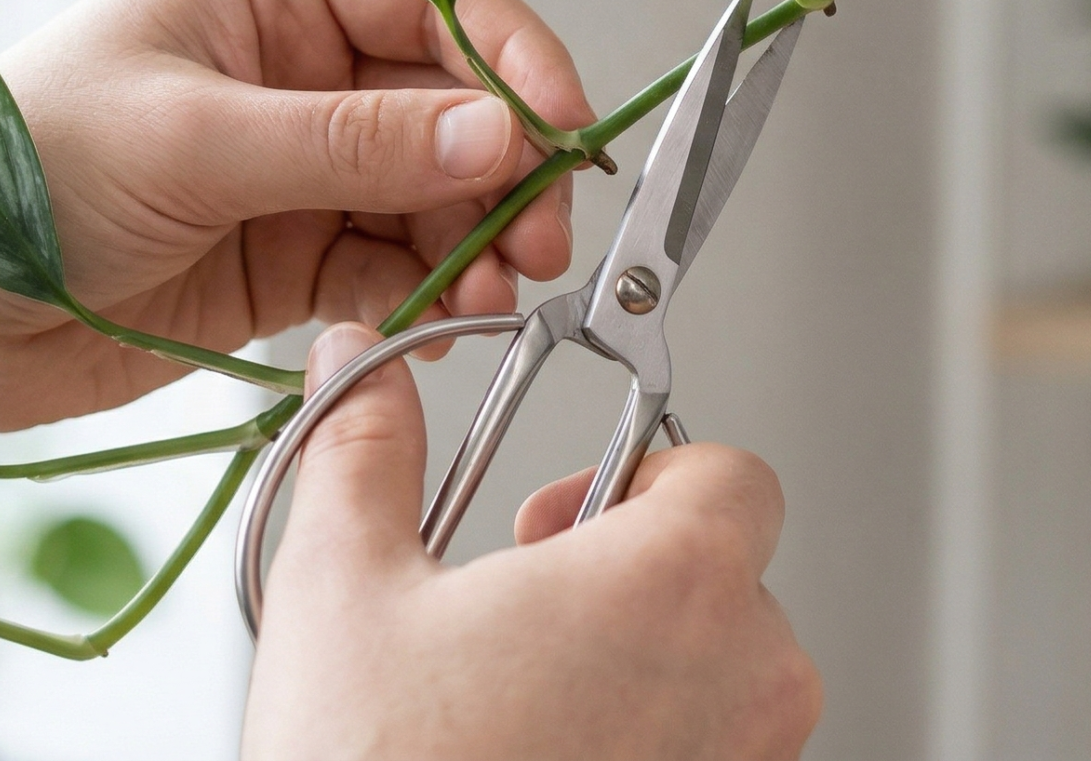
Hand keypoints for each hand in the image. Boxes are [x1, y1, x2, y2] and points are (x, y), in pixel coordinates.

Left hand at [0, 0, 593, 439]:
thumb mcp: (195, 141)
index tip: (563, 123)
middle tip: (546, 234)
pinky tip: (455, 313)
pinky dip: (435, 285)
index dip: (508, 55)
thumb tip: (497, 135)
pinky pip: (395, 257)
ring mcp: (297, 160)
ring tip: (502, 289)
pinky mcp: (290, 251)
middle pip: (449, 96)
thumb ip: (355, 143)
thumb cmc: (16, 175)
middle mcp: (294, 60)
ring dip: (481, 234)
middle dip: (506, 164)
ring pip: (435, 185)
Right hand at [243, 324, 821, 760]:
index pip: (735, 474)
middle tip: (523, 609)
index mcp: (677, 582)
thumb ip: (367, 450)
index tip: (568, 512)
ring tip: (519, 696)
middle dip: (627, 576)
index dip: (649, 474)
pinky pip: (708, 752)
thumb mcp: (344, 590)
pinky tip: (542, 751)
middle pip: (728, 574)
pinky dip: (643, 741)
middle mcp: (746, 675)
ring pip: (722, 672)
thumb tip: (358, 369)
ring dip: (638, 665)